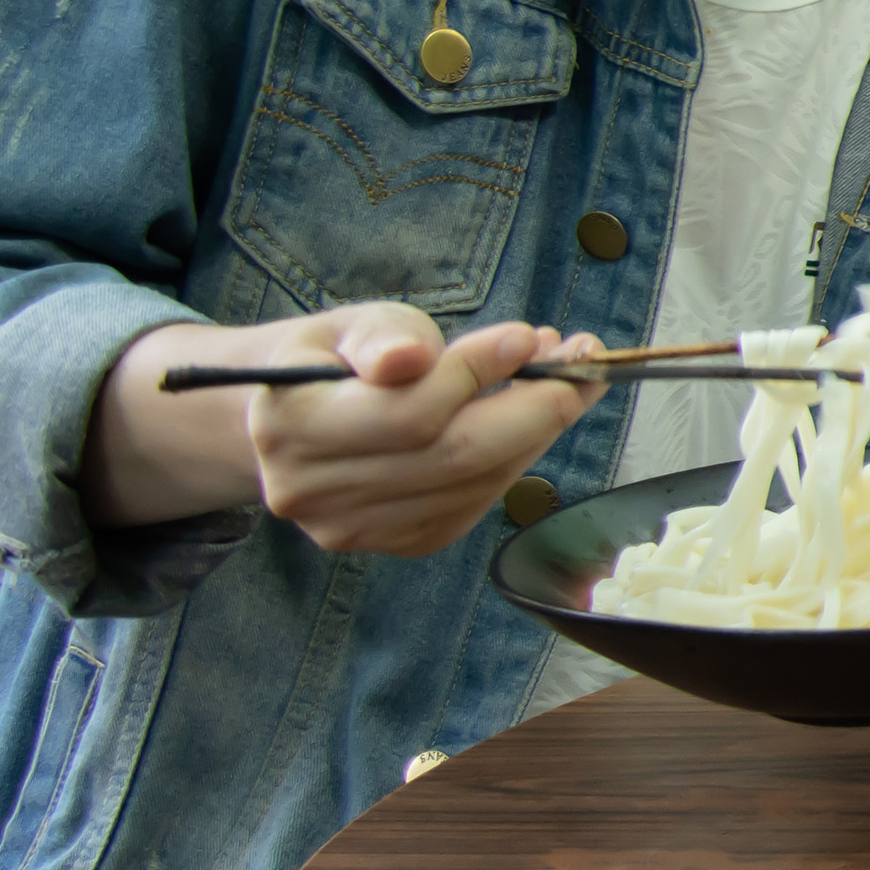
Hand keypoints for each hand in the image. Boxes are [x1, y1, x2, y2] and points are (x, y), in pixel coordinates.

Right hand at [213, 307, 596, 555]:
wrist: (301, 418)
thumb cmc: (337, 359)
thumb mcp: (349, 326)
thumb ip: (382, 337)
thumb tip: (412, 358)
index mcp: (288, 425)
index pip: (408, 412)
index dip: (477, 374)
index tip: (526, 336)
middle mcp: (313, 490)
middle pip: (455, 457)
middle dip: (536, 405)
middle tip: (582, 357)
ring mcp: (355, 527)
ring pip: (476, 482)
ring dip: (538, 428)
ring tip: (563, 376)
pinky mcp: (400, 542)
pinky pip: (479, 502)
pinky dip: (517, 457)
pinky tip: (531, 417)